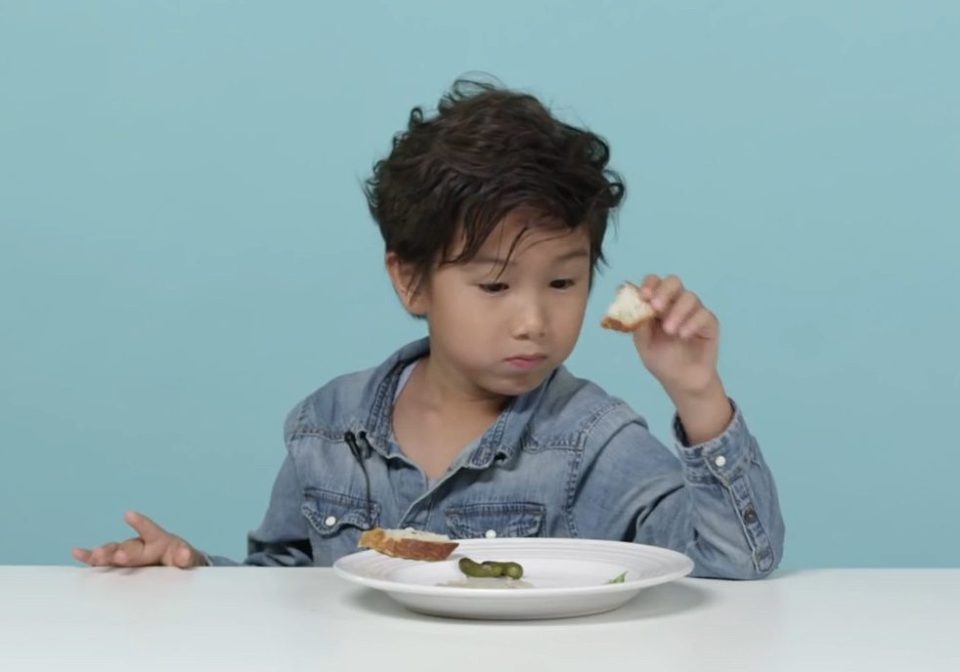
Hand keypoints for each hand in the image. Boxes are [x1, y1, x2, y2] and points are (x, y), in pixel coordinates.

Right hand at [71, 511, 205, 568]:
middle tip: (117, 556)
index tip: (129, 514)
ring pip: (114, 551)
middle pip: (130, 546)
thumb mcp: (188, 559)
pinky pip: (102, 561)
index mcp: (159, 540)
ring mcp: (128, 553)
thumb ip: (185, 556)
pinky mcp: (119, 564)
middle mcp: (141, 544)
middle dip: (123, 551)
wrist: (173, 567)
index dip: (140, 523)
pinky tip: (76, 552)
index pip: (150, 530)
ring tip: (95, 558)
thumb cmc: (181, 560)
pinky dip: (89, 557)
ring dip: (105, 554)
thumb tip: (186, 555)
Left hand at [632, 274, 720, 395]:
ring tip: (670, 331)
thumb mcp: (644, 344)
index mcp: (658, 305)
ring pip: (689, 297)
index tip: (643, 296)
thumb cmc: (662, 360)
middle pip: (673, 282)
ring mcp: (694, 311)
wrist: (682, 382)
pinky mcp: (709, 323)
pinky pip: (704, 315)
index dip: (649, 284)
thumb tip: (628, 302)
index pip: (654, 283)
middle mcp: (676, 303)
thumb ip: (639, 323)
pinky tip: (684, 335)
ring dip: (677, 311)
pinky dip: (692, 323)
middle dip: (664, 291)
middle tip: (656, 307)